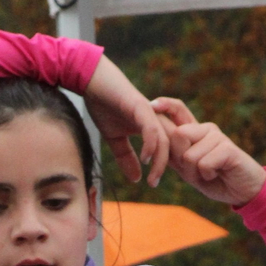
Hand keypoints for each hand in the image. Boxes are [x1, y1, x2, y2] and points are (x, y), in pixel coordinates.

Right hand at [84, 58, 169, 186]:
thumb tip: (136, 179)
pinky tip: (144, 159)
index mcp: (152, 126)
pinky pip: (152, 129)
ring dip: (161, 162)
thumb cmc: (103, 105)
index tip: (154, 183)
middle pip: (173, 145)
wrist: (91, 81)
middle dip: (167, 167)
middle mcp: (156, 119)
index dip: (165, 166)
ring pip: (165, 140)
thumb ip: (126, 157)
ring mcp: (150, 112)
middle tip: (154, 184)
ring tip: (152, 178)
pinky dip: (151, 146)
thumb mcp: (114, 138)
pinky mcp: (141, 107)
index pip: (168, 148)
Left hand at [151, 101, 265, 206]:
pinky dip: (207, 176)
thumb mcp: (187, 168)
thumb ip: (173, 154)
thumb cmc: (213, 179)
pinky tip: (218, 174)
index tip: (151, 105)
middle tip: (196, 171)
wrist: (242, 191)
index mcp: (194, 132)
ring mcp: (217, 136)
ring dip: (195, 172)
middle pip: (177, 136)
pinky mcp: (228, 148)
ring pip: (189, 155)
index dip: (165, 105)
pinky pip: (203, 164)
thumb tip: (156, 136)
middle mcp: (205, 129)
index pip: (178, 110)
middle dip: (181, 161)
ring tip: (209, 173)